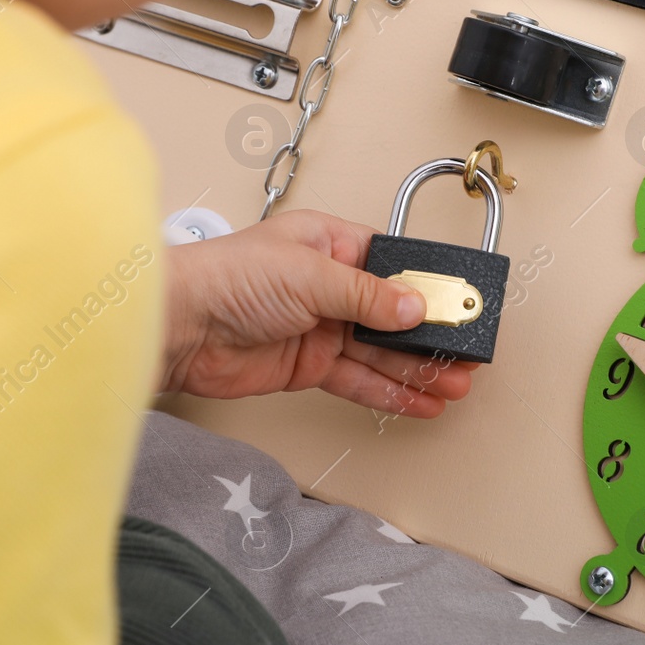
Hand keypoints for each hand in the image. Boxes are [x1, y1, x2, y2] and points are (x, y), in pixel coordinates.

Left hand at [160, 210, 479, 416]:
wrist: (178, 327)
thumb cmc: (225, 278)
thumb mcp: (309, 275)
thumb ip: (367, 296)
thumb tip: (413, 306)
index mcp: (329, 244)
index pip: (392, 266)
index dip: (427, 288)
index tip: (459, 306)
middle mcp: (327, 285)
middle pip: (392, 314)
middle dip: (430, 336)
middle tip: (466, 355)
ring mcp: (318, 327)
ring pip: (379, 351)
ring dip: (416, 369)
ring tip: (454, 383)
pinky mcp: (306, 365)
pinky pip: (357, 379)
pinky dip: (388, 391)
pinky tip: (418, 400)